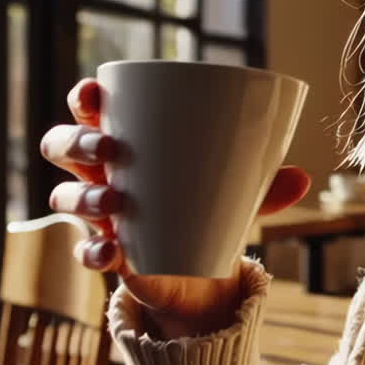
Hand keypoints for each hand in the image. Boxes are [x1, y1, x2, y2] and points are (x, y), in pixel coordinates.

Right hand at [41, 78, 309, 337]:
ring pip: (62, 197)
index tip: (94, 94)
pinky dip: (94, 252)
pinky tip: (113, 252)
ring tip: (116, 200)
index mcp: (127, 140)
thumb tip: (304, 177)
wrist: (200, 270)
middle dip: (77, 142)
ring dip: (82, 196)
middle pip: (61, 146)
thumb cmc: (207, 207)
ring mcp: (98, 215)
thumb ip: (264, 183)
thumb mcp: (237, 192)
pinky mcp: (105, 252)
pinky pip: (83, 251)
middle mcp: (100, 173)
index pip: (89, 108)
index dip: (83, 98)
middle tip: (109, 147)